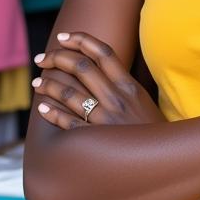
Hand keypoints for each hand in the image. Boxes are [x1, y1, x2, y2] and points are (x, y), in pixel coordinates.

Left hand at [33, 31, 164, 129]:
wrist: (162, 162)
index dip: (81, 40)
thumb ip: (122, 85)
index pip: (103, 53)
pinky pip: (69, 123)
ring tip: (37, 83)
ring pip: (70, 93)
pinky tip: (43, 107)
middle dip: (57, 58)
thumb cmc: (151, 132)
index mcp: (129, 86)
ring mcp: (106, 120)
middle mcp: (117, 99)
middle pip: (82, 68)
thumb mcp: (143, 101)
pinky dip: (53, 113)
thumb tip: (99, 70)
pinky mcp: (97, 140)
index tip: (63, 37)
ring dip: (49, 85)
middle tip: (42, 59)